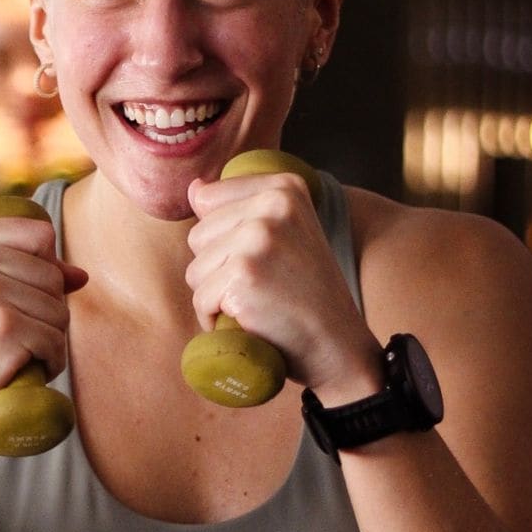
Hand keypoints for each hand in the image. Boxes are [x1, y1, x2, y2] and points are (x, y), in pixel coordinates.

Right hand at [0, 215, 87, 447]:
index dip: (42, 272)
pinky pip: (57, 342)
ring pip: (60, 311)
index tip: (10, 301)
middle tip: (3, 339)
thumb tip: (80, 275)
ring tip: (6, 355)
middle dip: (43, 314)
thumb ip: (26, 272)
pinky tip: (14, 372)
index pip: (41, 235)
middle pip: (53, 277)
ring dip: (45, 341)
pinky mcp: (4, 329)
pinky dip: (47, 364)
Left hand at [185, 172, 372, 391]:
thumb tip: (194, 188)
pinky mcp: (243, 274)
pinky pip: (201, 299)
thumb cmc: (306, 293)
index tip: (262, 258)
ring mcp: (257, 238)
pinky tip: (248, 320)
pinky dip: (215, 319)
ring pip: (196, 269)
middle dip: (218, 268)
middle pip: (198, 236)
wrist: (337, 343)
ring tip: (256, 302)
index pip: (208, 200)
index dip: (224, 239)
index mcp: (284, 187)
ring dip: (216, 295)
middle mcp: (272, 205)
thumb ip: (242, 205)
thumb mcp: (288, 233)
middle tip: (262, 285)